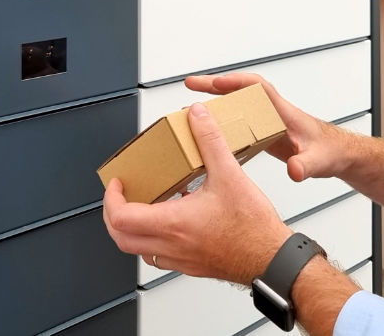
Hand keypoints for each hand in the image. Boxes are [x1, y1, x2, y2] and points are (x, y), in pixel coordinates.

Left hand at [102, 102, 291, 284]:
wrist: (272, 259)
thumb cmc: (253, 227)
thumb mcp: (230, 174)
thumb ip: (210, 141)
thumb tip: (197, 117)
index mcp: (173, 223)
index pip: (121, 217)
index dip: (111, 199)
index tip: (116, 183)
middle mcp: (172, 245)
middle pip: (121, 239)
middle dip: (113, 215)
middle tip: (120, 197)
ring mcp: (181, 260)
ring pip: (139, 251)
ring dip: (133, 229)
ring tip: (143, 206)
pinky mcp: (193, 266)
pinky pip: (160, 256)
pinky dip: (155, 239)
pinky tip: (173, 220)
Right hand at [185, 73, 348, 182]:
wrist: (338, 155)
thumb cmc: (331, 152)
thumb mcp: (319, 161)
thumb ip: (306, 165)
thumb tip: (294, 170)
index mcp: (282, 111)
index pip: (257, 86)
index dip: (236, 82)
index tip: (215, 83)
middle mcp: (272, 112)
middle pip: (239, 91)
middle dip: (214, 86)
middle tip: (190, 85)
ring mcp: (267, 122)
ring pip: (236, 105)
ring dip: (214, 103)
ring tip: (189, 109)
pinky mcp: (264, 133)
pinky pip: (238, 121)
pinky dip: (221, 121)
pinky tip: (208, 132)